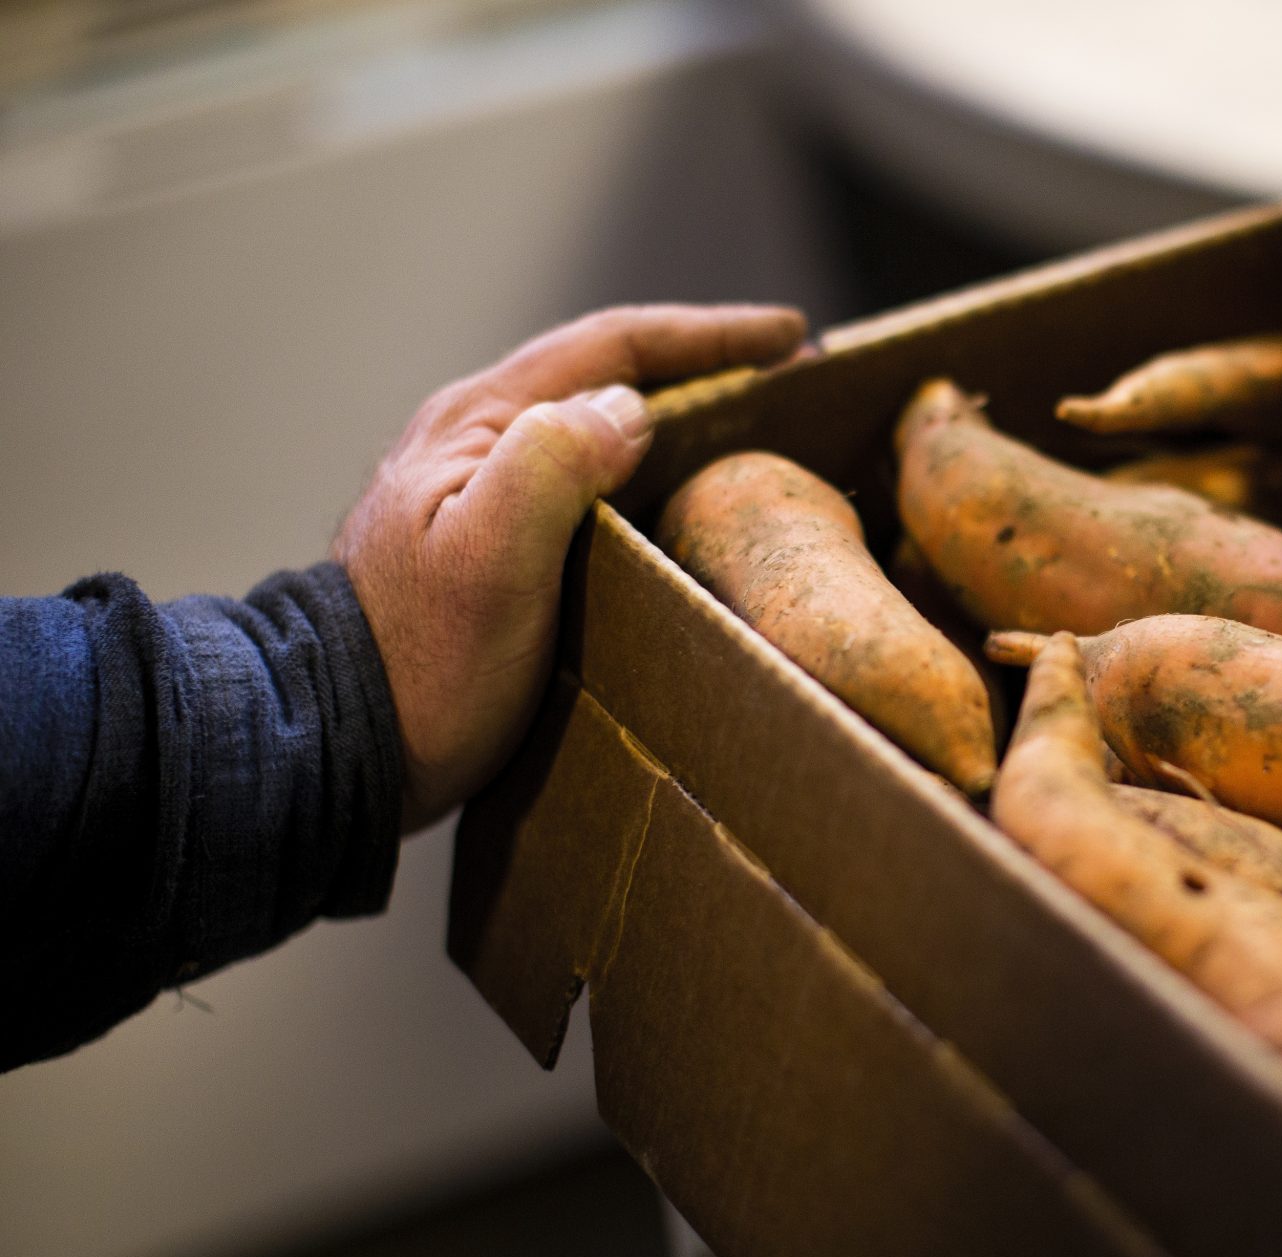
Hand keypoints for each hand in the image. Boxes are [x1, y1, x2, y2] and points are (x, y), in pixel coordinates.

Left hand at [335, 303, 806, 830]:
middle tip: (790, 380)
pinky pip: (589, 487)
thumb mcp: (488, 556)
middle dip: (704, 369)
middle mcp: (480, 442)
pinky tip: (682, 512)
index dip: (709, 336)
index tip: (789, 337)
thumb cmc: (420, 661)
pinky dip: (651, 479)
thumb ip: (552, 463)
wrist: (341, 744)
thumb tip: (631, 412)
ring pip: (600, 432)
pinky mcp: (492, 549)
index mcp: (480, 424)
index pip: (611, 348)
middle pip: (608, 378)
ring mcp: (482, 495)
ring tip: (754, 438)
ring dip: (681, 422)